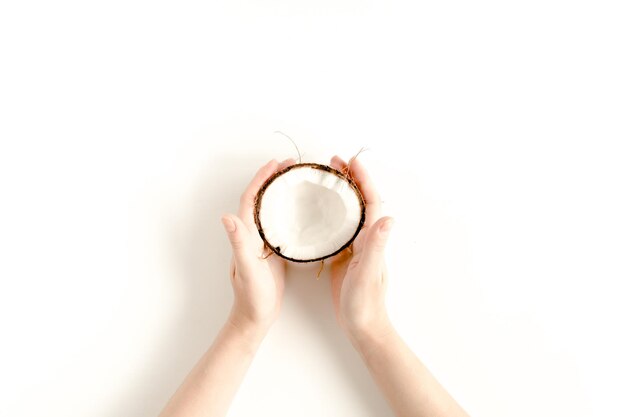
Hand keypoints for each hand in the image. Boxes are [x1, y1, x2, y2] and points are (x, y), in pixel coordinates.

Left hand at [221, 158, 295, 332]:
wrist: (255, 318)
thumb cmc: (252, 297)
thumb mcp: (248, 269)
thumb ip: (239, 244)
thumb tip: (226, 216)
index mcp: (246, 235)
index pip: (250, 199)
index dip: (261, 179)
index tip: (276, 164)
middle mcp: (251, 235)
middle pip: (260, 199)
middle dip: (272, 179)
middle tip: (290, 165)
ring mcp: (261, 243)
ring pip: (269, 210)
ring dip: (279, 193)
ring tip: (296, 180)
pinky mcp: (271, 252)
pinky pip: (278, 224)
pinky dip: (287, 211)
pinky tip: (300, 210)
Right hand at [329, 155, 393, 345]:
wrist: (363, 325)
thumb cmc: (365, 302)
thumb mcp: (368, 273)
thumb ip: (376, 247)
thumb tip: (388, 218)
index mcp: (371, 239)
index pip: (370, 202)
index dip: (363, 180)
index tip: (352, 161)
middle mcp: (365, 239)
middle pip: (360, 202)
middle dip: (350, 180)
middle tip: (333, 162)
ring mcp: (354, 248)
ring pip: (349, 212)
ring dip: (340, 193)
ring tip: (325, 178)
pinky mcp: (343, 257)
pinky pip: (338, 228)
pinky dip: (330, 213)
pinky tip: (317, 211)